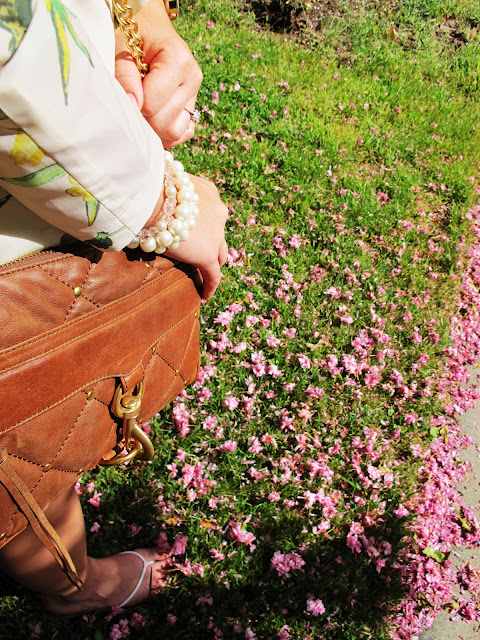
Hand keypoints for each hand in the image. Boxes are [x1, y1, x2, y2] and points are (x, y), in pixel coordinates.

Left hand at [115, 0, 202, 146]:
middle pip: (164, 122)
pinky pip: (185, 133)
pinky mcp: (194, 106)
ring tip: (143, 111)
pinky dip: (169, 135)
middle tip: (133, 102)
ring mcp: (195, 94)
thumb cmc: (136, 36)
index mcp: (178, 61)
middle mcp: (192, 79)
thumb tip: (133, 105)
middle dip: (144, 119)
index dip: (135, 105)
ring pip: (175, 132)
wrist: (154, 28)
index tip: (128, 93)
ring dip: (155, 129)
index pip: (153, 104)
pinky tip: (156, 124)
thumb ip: (125, 76)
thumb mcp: (123, 47)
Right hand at [145, 175, 227, 299]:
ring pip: (219, 254)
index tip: (197, 231)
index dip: (204, 223)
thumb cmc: (147, 186)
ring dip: (212, 262)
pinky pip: (212, 275)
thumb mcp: (161, 185)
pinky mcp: (207, 255)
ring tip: (205, 273)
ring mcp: (215, 234)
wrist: (150, 196)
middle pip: (218, 234)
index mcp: (207, 193)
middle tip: (201, 251)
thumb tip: (143, 199)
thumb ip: (163, 194)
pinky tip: (205, 296)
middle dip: (212, 243)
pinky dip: (210, 285)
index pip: (209, 213)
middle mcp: (217, 212)